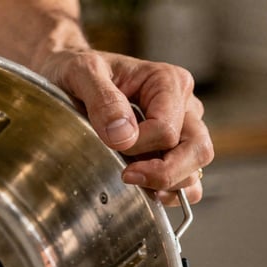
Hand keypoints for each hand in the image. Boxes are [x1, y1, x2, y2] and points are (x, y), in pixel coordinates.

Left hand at [38, 49, 213, 205]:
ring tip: (132, 177)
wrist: (69, 79)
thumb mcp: (80, 73)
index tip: (111, 144)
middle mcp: (185, 104)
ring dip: (166, 184)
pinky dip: (171, 194)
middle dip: (164, 173)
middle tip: (128, 176)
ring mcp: (185, 130)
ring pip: (196, 171)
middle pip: (198, 151)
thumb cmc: (78, 72)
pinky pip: (189, 184)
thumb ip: (103, 100)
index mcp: (168, 81)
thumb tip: (125, 136)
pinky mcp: (178, 152)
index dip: (138, 147)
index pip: (167, 130)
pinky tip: (144, 188)